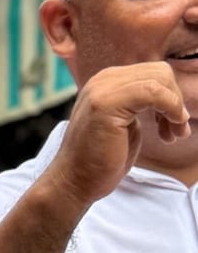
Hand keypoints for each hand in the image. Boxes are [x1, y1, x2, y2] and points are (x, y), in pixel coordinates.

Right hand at [45, 61, 189, 205]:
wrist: (75, 180)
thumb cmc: (101, 158)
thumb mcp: (124, 122)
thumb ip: (139, 103)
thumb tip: (171, 96)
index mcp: (106, 82)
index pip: (154, 73)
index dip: (172, 97)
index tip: (172, 125)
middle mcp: (101, 80)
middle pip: (160, 72)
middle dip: (177, 101)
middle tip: (175, 130)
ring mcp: (101, 90)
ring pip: (159, 79)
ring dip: (176, 108)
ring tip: (172, 133)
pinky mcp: (106, 104)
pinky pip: (154, 92)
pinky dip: (171, 109)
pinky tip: (167, 133)